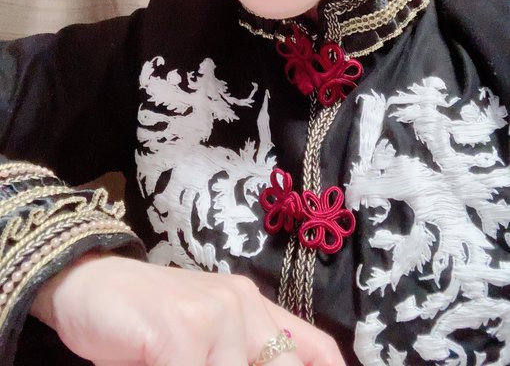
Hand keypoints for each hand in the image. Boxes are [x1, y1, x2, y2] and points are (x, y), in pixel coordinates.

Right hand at [31, 253, 344, 365]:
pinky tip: (153, 365)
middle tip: (204, 364)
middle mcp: (242, 305)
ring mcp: (215, 315)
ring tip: (171, 360)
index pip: (315, 350)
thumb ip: (237, 355)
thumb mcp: (202, 340)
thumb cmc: (146, 320)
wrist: (90, 282)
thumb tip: (275, 365)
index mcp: (252, 308)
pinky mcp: (182, 331)